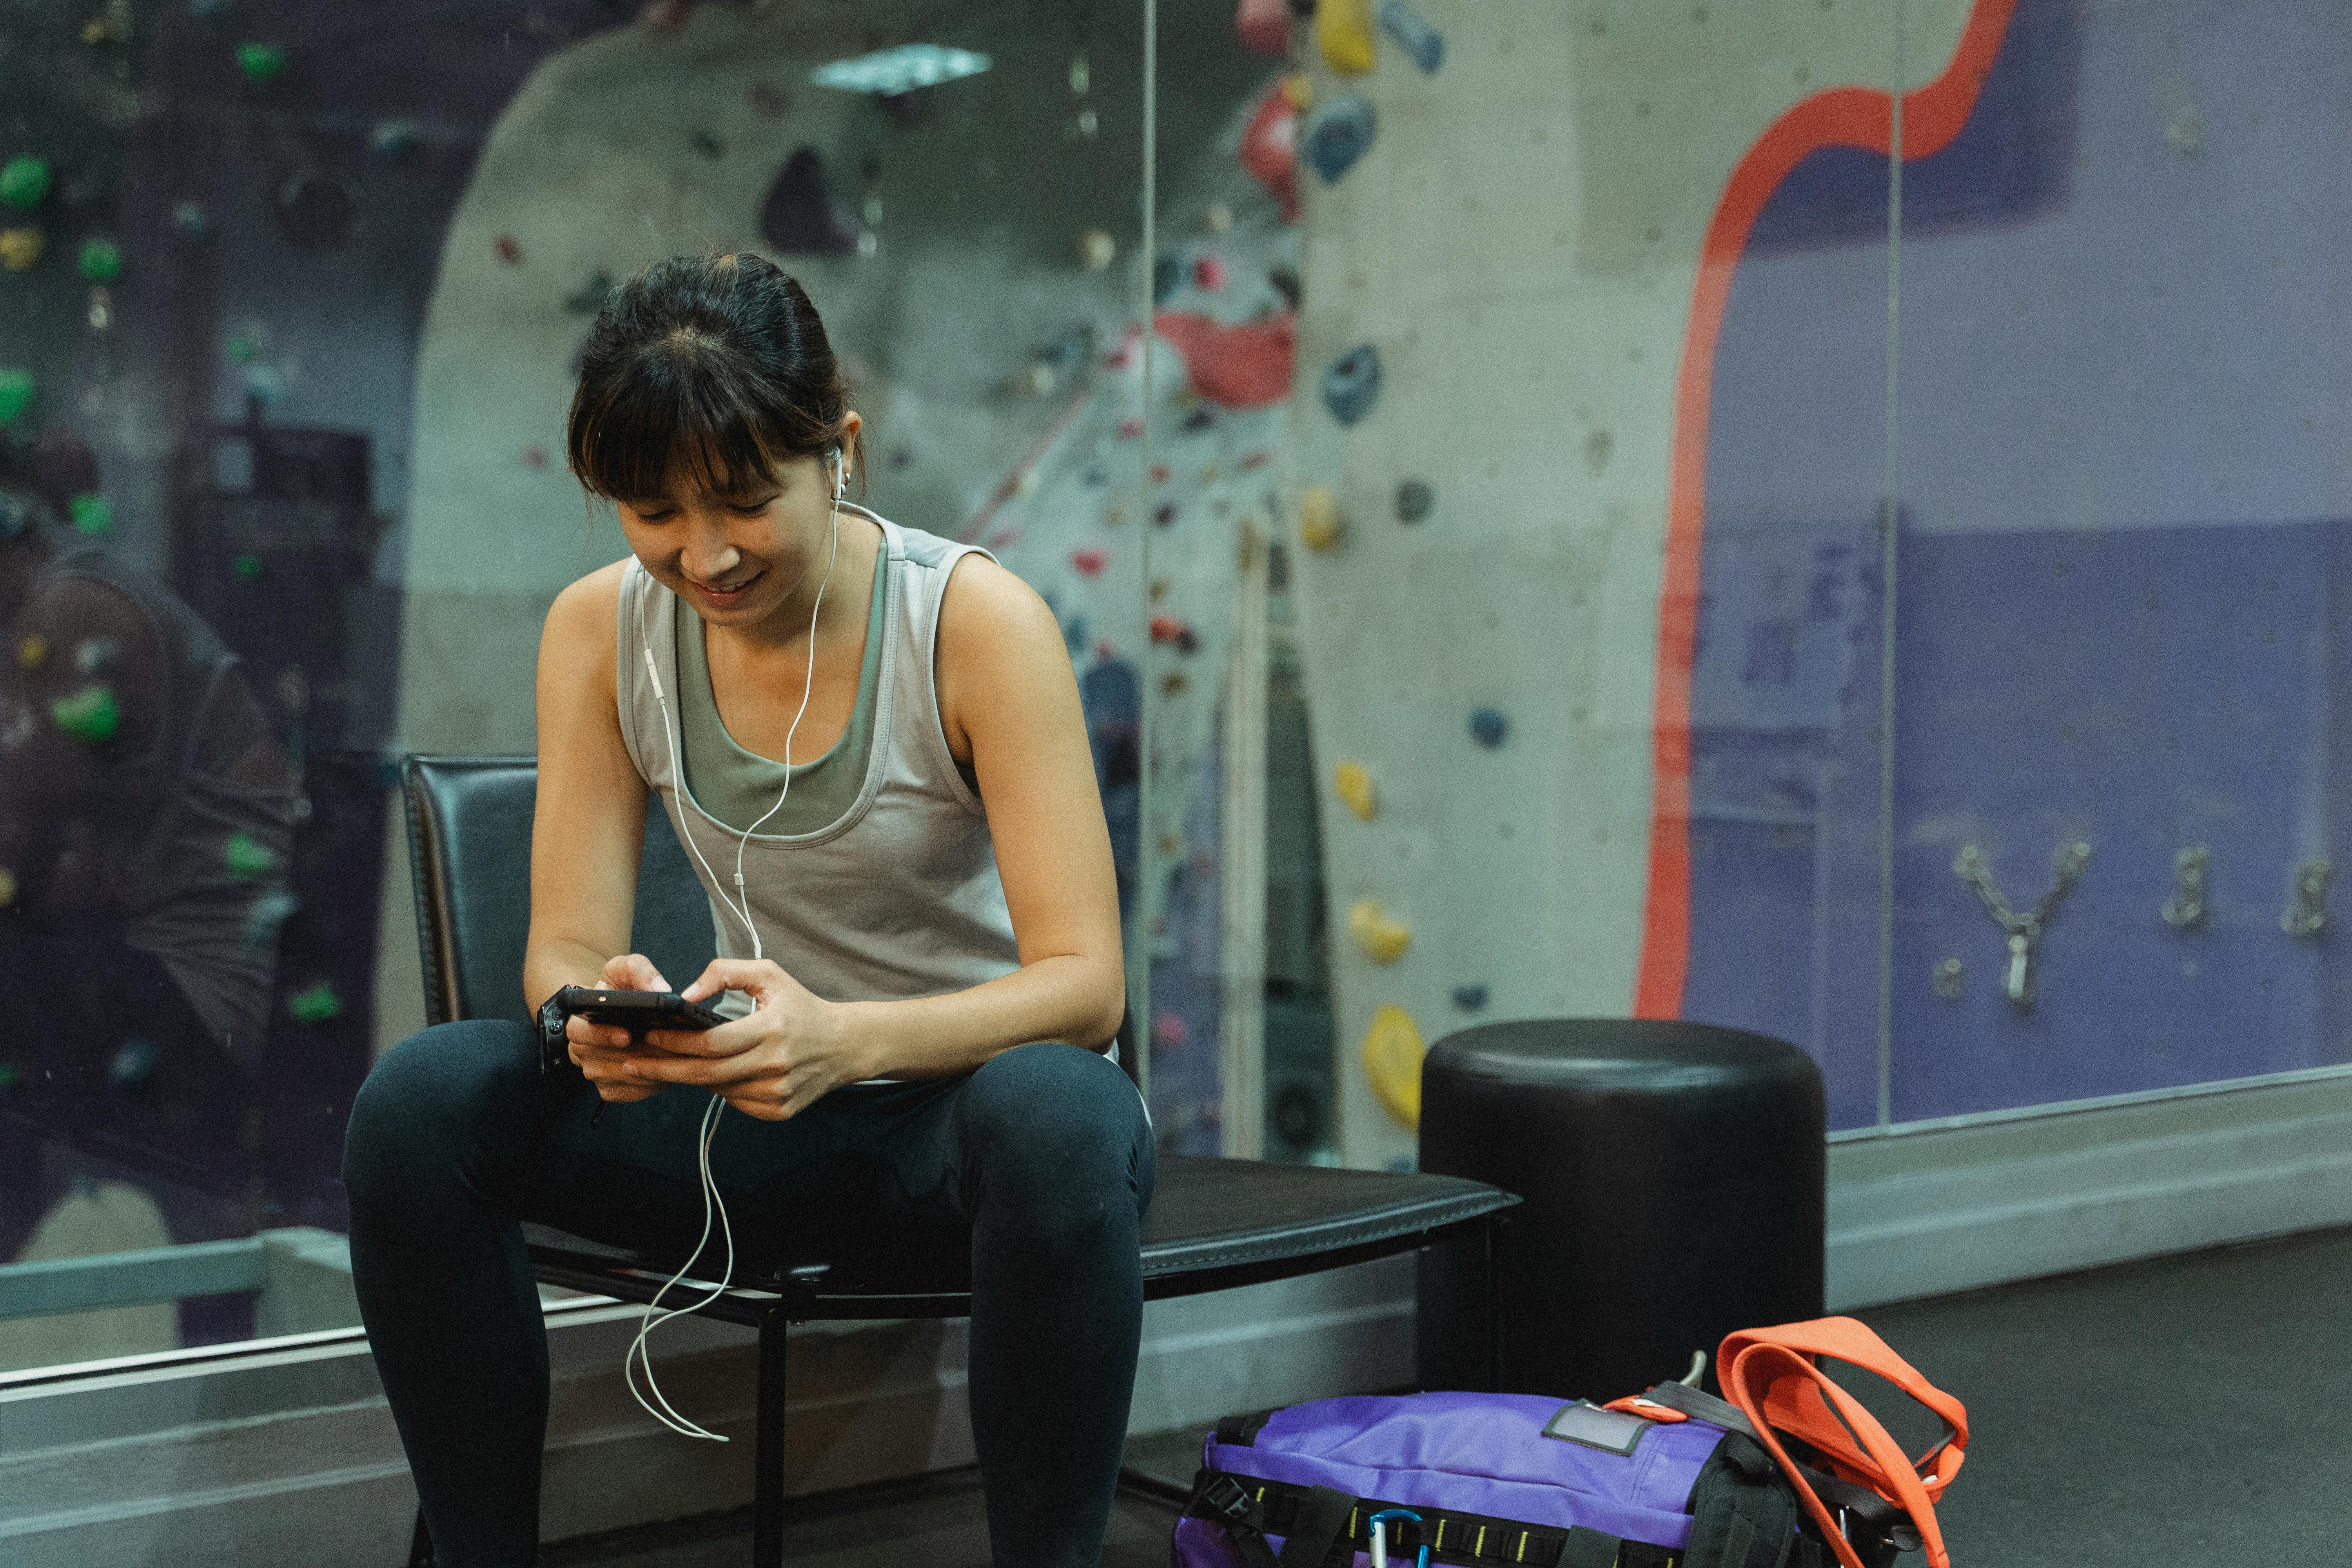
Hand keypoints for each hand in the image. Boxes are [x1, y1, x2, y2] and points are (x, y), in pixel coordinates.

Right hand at [567, 952, 674, 1104]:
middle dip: (637, 1054)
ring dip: (648, 1069)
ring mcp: (595, 1073)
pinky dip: (651, 1084)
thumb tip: (659, 989)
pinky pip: (632, 1093)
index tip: (626, 1035)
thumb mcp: (625, 970)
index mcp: (579, 1023)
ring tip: (672, 1055)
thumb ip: (639, 971)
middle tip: (664, 1047)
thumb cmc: (619, 991)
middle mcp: (582, 1051)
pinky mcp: (611, 1090)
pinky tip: (664, 1070)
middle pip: (604, 1060)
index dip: (601, 1036)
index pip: (578, 1033)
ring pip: (622, 1078)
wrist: (620, 1013)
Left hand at [623, 959, 868, 1121]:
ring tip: (674, 1063)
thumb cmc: (801, 1006)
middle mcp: (775, 1065)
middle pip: (705, 1073)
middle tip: (634, 1062)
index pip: (710, 1042)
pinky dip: (722, 1088)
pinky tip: (719, 1072)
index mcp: (772, 1029)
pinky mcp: (780, 1110)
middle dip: (664, 1068)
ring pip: (718, 1089)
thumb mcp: (769, 975)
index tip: (646, 1036)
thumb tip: (684, 997)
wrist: (845, 1045)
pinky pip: (735, 1102)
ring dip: (693, 1077)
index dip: (674, 1041)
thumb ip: (723, 972)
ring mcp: (778, 1092)